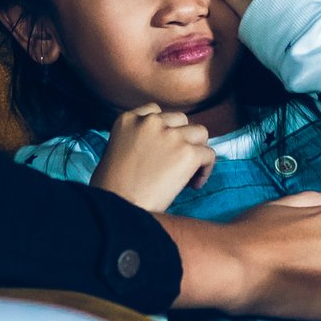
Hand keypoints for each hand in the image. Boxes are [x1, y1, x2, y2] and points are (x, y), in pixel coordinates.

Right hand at [93, 104, 216, 210]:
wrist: (118, 208)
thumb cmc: (112, 191)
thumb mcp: (114, 152)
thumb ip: (136, 142)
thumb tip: (158, 150)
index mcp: (128, 120)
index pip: (155, 112)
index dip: (164, 130)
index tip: (164, 149)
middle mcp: (150, 122)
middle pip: (181, 120)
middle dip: (182, 139)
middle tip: (177, 163)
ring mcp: (171, 136)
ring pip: (200, 133)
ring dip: (196, 150)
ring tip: (189, 172)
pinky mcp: (187, 153)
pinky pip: (209, 154)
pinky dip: (205, 170)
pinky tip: (194, 185)